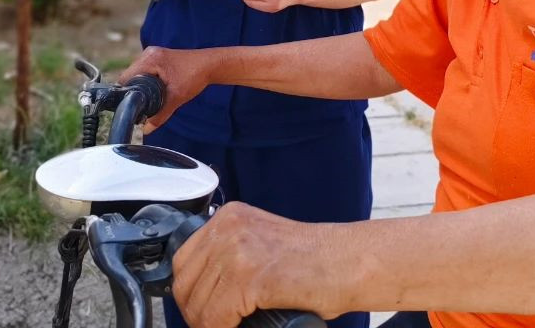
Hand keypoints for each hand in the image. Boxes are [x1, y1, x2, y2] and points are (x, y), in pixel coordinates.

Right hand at [120, 46, 213, 128]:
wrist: (211, 65)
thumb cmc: (195, 76)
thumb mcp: (176, 98)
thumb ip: (160, 115)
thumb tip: (147, 129)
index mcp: (150, 59)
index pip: (126, 77)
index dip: (125, 92)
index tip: (128, 106)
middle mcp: (149, 53)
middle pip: (130, 75)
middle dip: (133, 90)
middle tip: (138, 106)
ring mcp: (153, 54)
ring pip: (137, 73)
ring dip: (139, 85)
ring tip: (145, 99)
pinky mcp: (158, 57)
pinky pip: (145, 70)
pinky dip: (146, 80)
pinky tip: (151, 90)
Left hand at [173, 202, 334, 327]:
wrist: (350, 263)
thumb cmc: (315, 262)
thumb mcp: (261, 245)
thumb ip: (231, 256)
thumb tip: (200, 292)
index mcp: (230, 217)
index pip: (183, 262)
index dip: (191, 295)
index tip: (204, 313)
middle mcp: (229, 226)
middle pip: (184, 284)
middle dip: (196, 313)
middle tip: (217, 325)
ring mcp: (238, 249)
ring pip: (197, 305)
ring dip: (209, 325)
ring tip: (230, 327)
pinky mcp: (251, 276)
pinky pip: (215, 317)